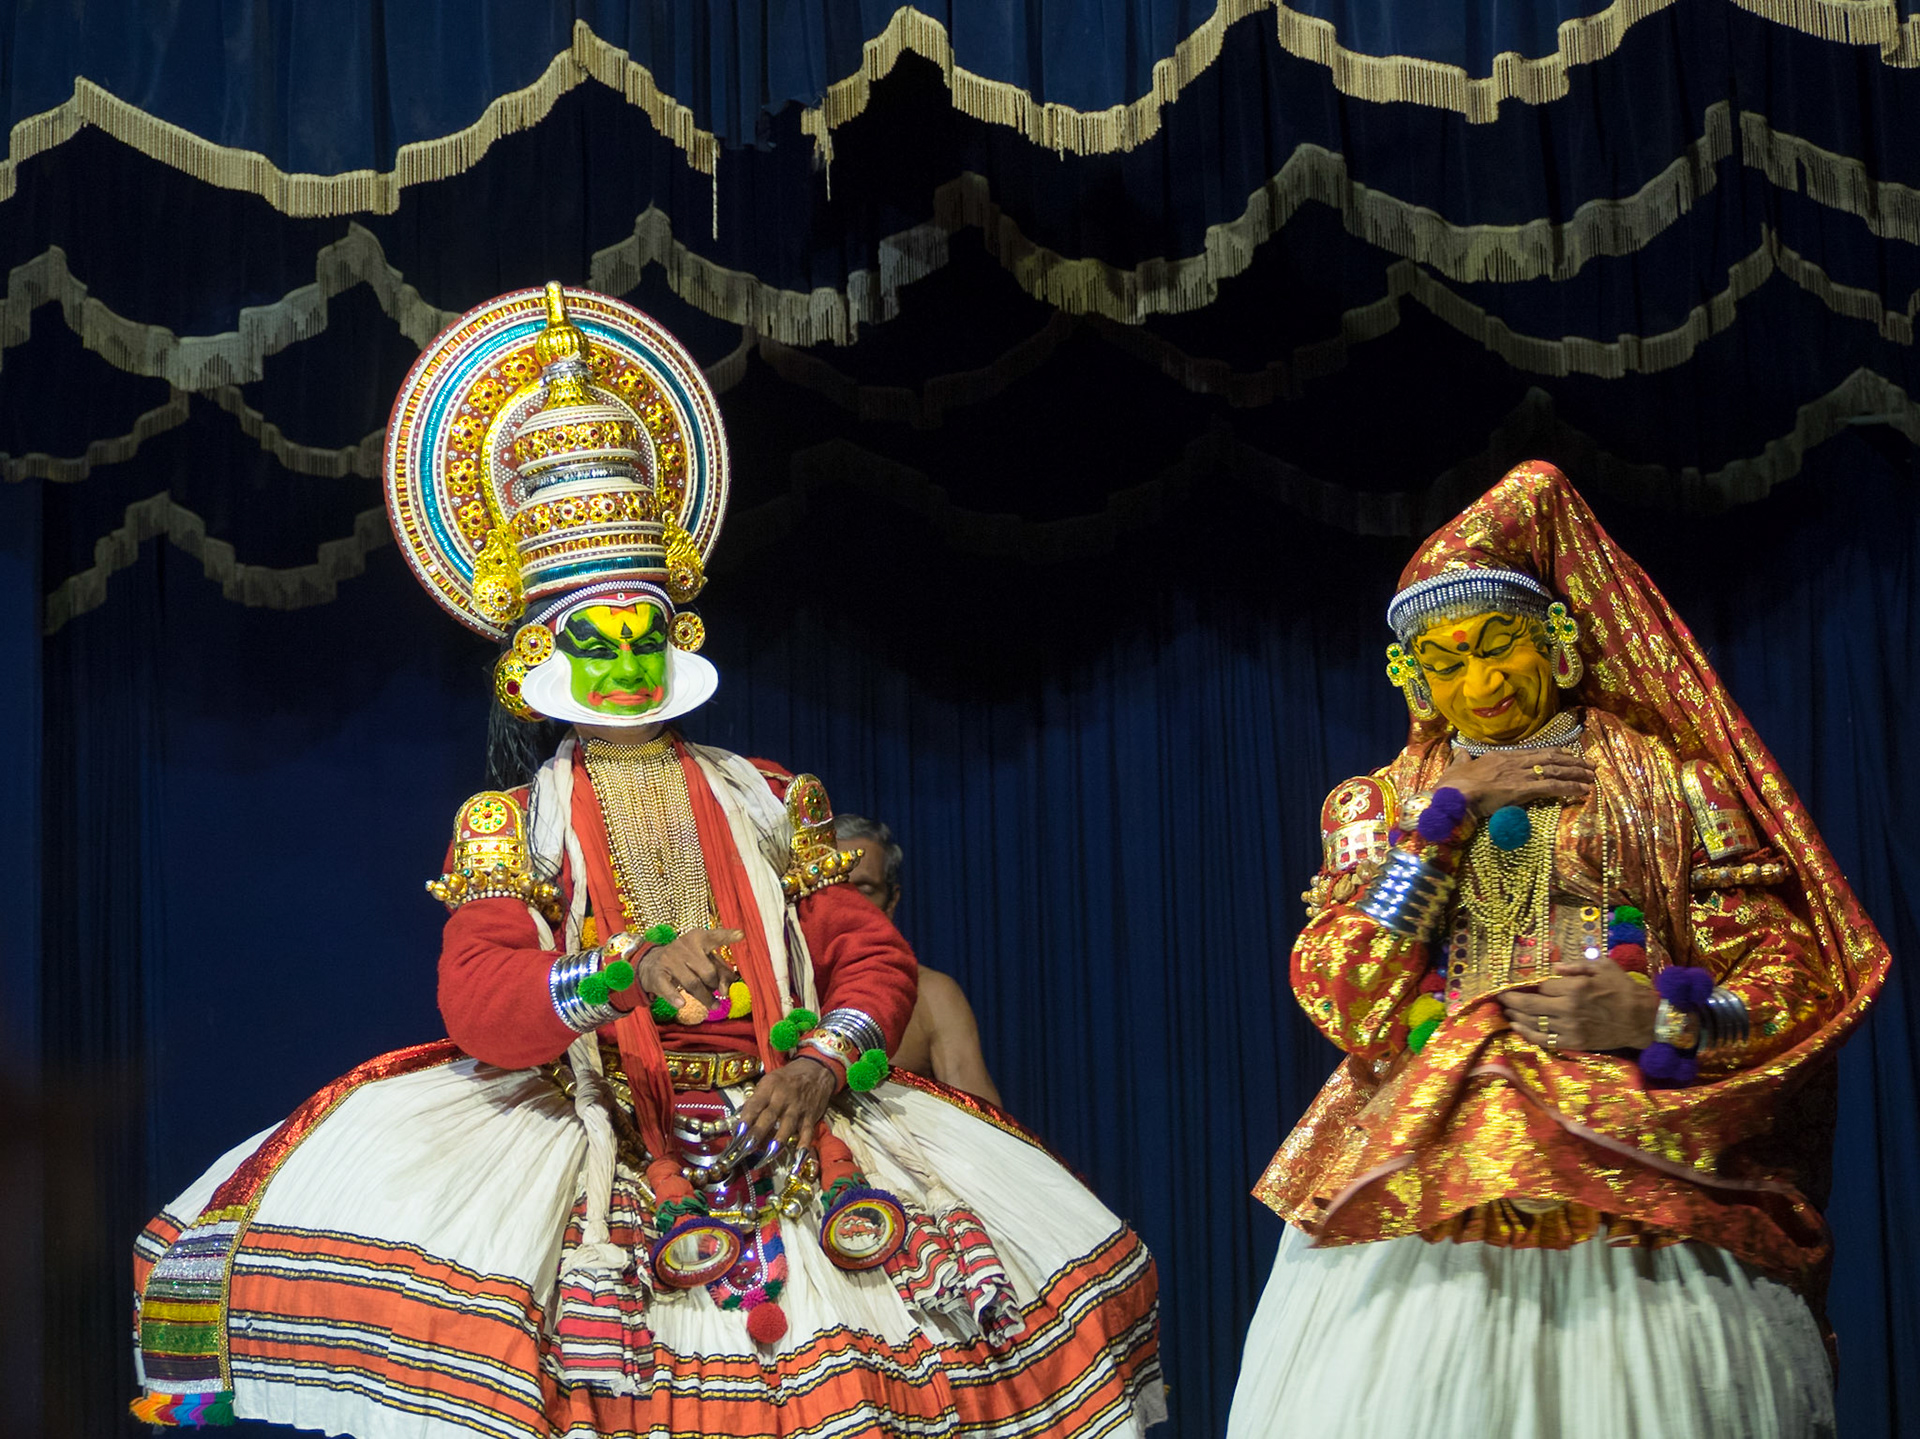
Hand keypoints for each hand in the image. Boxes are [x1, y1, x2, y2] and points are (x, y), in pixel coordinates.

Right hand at [636, 927, 744, 1007]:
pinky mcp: (657, 974)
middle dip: (715, 985)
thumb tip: (728, 987)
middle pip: (708, 971)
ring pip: (693, 983)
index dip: (727, 936)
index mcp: (698, 938)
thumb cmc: (685, 961)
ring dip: (706, 998)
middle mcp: (684, 946)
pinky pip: (668, 988)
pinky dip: (675, 997)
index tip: (741, 934)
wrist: (650, 963)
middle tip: (718, 991)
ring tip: (715, 1005)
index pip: (714, 937)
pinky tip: (681, 1004)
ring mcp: (669, 959)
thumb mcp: (703, 960)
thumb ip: (720, 971)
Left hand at [734, 1056, 836, 1153]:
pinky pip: (807, 1133)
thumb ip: (757, 1099)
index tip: (736, 1134)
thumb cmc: (787, 1077)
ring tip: (767, 1156)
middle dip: (757, 1134)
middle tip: (745, 1149)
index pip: (755, 1105)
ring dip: (777, 1142)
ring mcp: (798, 1108)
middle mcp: (783, 1098)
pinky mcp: (811, 1117)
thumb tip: (741, 1119)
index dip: (745, 1120)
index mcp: (769, 1087)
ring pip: (787, 1127)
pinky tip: (798, 1159)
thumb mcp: (769, 1080)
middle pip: (768, 1117)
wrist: (817, 1069)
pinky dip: (803, 1146)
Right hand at [1438, 749, 1593, 817]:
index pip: (1533, 752)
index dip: (1554, 752)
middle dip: (1572, 762)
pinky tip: (1583, 790)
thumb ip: (1461, 759)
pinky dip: (1570, 787)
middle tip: (1589, 765)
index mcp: (1499, 756)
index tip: (1568, 754)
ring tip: (1592, 776)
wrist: (1454, 795)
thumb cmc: (1452, 785)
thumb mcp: (1456, 767)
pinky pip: (1552, 786)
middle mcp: (1514, 762)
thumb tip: (1459, 751)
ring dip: (1576, 773)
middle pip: (1550, 758)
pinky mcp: (1524, 789)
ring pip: (1555, 770)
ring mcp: (1520, 775)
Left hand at [1502, 955, 1659, 1052]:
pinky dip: (1527, 1034)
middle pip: (1529, 1005)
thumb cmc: (1623, 989)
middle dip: (1510, 1000)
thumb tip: (1554, 967)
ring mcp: (1570, 1028)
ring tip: (1505, 1010)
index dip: (1526, 984)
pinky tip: (1517, 1027)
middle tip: (1500, 996)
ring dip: (1515, 1016)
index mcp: (1575, 988)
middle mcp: (1569, 1008)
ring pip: (1533, 1023)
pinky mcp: (1574, 1042)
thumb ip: (1577, 965)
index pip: (1541, 986)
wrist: (1643, 1020)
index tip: (1514, 982)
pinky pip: (1544, 1039)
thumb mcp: (1603, 967)